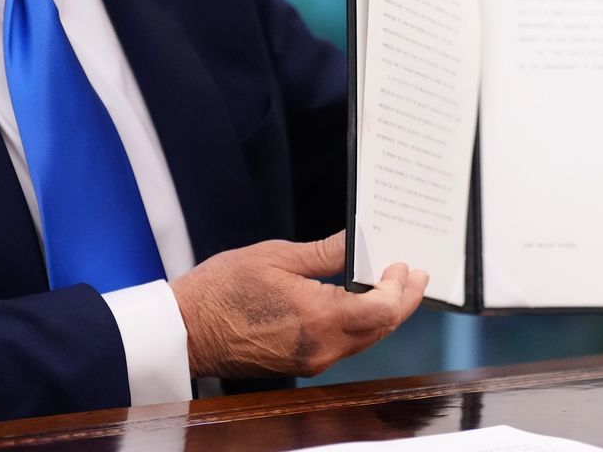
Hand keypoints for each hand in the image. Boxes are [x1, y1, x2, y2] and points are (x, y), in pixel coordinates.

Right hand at [172, 231, 426, 377]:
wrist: (186, 330)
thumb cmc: (222, 290)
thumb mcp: (277, 257)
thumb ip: (326, 253)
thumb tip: (359, 241)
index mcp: (318, 318)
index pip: (381, 309)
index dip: (400, 288)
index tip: (404, 264)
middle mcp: (322, 347)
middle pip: (380, 328)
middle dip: (403, 302)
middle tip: (416, 277)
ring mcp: (312, 359)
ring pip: (366, 340)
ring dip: (384, 314)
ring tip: (395, 287)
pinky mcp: (302, 363)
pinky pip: (345, 345)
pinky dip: (362, 324)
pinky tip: (362, 304)